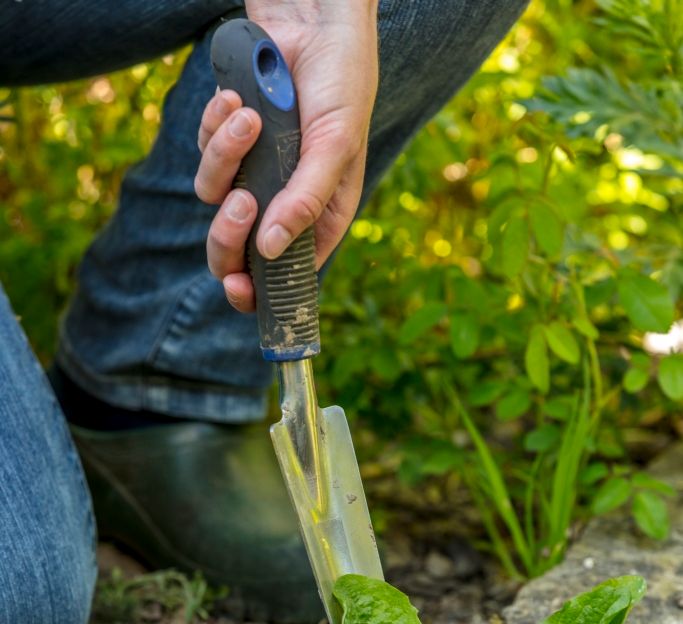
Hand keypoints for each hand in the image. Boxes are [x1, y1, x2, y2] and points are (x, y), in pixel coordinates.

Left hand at [194, 0, 378, 311]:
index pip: (282, 274)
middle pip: (235, 248)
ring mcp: (252, 171)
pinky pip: (204, 149)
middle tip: (240, 204)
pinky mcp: (228, 140)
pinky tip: (238, 98)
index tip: (239, 289)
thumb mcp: (335, 144)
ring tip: (249, 118)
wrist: (314, 19)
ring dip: (224, 157)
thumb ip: (305, 200)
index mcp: (316, 217)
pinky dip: (216, 125)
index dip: (257, 291)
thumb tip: (268, 250)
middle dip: (228, 234)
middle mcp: (281, 201)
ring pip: (213, 194)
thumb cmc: (341, 83)